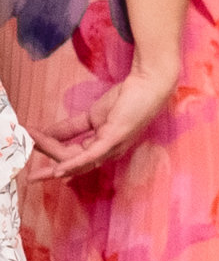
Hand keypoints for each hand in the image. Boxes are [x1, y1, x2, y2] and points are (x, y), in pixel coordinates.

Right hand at [26, 57, 179, 180]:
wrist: (147, 84)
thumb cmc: (126, 100)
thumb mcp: (91, 116)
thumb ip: (69, 128)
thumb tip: (46, 133)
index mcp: (102, 147)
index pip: (72, 156)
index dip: (50, 155)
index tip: (32, 155)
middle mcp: (107, 151)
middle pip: (71, 161)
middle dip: (48, 169)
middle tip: (28, 176)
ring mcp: (111, 147)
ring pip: (76, 159)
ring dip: (51, 157)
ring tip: (32, 154)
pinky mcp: (113, 138)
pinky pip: (90, 155)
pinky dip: (73, 163)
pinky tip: (58, 170)